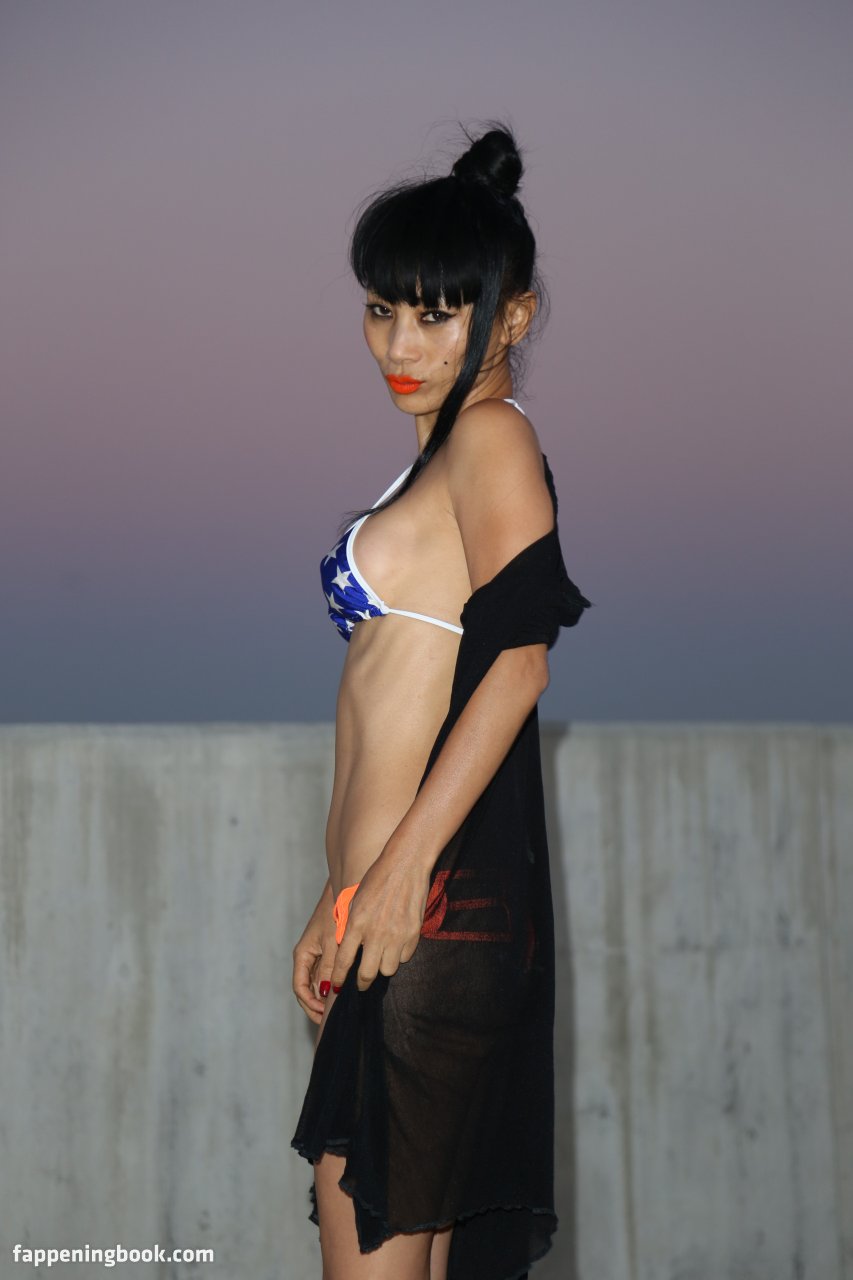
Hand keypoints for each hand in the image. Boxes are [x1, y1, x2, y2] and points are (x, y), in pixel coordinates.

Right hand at [292, 879, 337, 1024]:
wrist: (345, 890)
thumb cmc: (336, 914)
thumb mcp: (332, 943)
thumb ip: (329, 968)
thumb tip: (328, 992)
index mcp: (303, 955)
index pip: (300, 988)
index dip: (310, 1004)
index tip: (323, 1014)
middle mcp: (307, 956)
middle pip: (308, 988)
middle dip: (317, 1005)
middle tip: (330, 1019)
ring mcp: (317, 953)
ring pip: (318, 982)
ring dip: (326, 996)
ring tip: (339, 1009)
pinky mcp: (329, 950)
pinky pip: (328, 973)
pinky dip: (334, 983)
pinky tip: (346, 990)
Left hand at [329, 847, 430, 993]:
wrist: (405, 864)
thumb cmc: (377, 878)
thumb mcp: (355, 900)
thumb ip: (350, 925)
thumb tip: (345, 947)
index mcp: (357, 924)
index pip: (343, 961)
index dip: (338, 978)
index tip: (336, 985)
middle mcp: (376, 934)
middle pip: (367, 974)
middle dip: (361, 983)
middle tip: (360, 983)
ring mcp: (397, 935)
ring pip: (388, 970)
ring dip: (382, 967)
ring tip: (380, 958)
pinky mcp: (413, 934)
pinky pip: (405, 957)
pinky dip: (399, 955)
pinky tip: (396, 944)